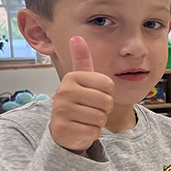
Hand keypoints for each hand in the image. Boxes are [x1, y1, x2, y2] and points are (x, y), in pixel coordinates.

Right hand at [50, 37, 113, 152]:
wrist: (64, 129)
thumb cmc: (79, 101)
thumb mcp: (82, 79)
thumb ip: (81, 59)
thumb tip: (76, 37)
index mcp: (72, 77)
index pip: (108, 84)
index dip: (107, 92)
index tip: (94, 94)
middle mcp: (63, 92)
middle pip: (106, 101)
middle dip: (104, 108)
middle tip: (91, 109)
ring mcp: (61, 112)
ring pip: (101, 118)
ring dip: (98, 121)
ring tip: (86, 119)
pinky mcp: (64, 130)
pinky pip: (94, 131)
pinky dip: (92, 133)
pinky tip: (81, 129)